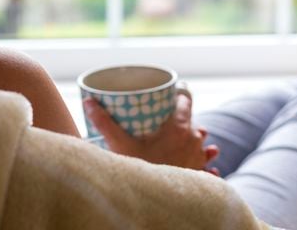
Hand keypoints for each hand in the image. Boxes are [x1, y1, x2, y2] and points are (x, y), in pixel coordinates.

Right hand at [84, 92, 219, 173]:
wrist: (153, 202)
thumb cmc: (139, 169)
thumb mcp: (119, 144)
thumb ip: (104, 122)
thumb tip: (88, 102)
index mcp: (179, 127)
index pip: (186, 101)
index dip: (179, 95)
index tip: (171, 95)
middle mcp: (193, 140)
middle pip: (192, 121)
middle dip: (183, 119)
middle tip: (169, 118)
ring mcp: (198, 157)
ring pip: (202, 143)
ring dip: (196, 139)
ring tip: (190, 138)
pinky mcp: (198, 174)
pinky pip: (208, 167)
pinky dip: (206, 164)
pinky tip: (208, 168)